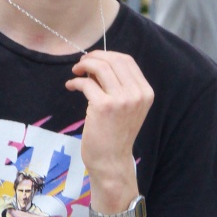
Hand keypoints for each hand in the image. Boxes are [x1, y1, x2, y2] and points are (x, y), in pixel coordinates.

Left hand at [65, 50, 153, 189]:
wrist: (112, 161)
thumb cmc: (116, 135)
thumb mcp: (128, 108)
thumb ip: (121, 86)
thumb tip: (98, 63)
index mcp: (145, 92)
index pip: (127, 61)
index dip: (107, 55)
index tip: (94, 59)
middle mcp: (137, 94)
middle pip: (113, 60)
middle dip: (94, 57)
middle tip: (81, 64)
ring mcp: (122, 100)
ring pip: (100, 67)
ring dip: (84, 66)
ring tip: (76, 73)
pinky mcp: (104, 106)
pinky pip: (86, 83)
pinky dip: (76, 81)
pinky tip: (71, 86)